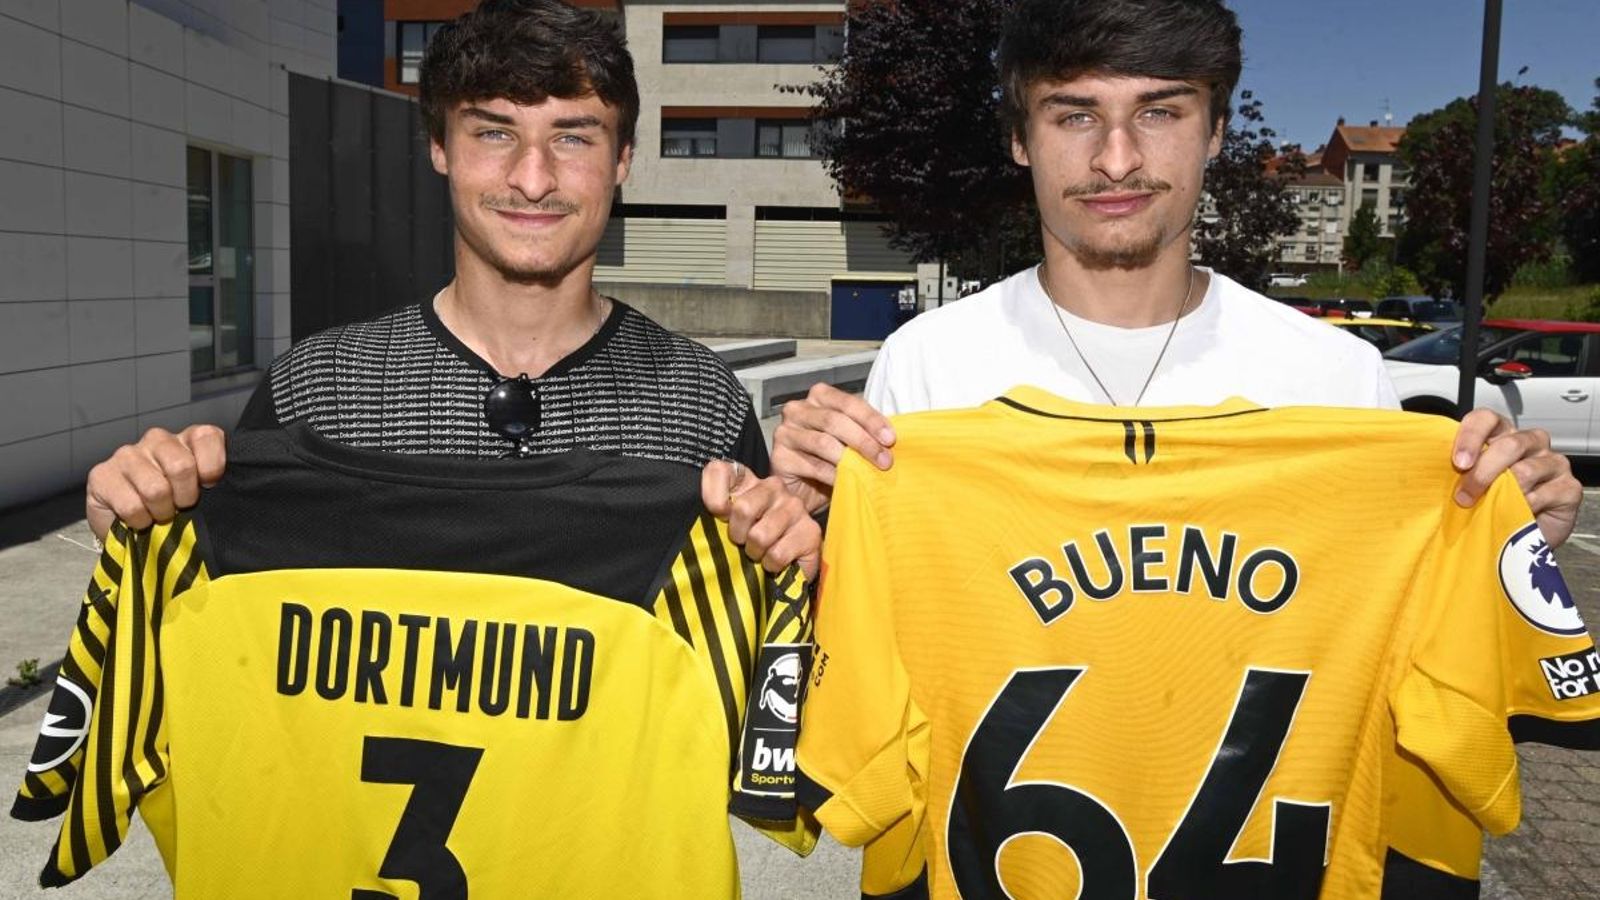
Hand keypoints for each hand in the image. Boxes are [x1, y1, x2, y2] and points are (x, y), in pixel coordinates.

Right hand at [85, 425, 226, 541]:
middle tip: (180, 507)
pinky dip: (140, 521)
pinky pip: (131, 505)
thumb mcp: (204, 494)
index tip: (208, 486)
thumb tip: (230, 491)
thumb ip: (216, 484)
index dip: (212, 468)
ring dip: (161, 512)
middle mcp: (157, 439)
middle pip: (181, 466)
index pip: (207, 436)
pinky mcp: (101, 474)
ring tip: (159, 514)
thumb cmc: (175, 506)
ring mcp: (127, 454)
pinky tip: (139, 518)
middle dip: (186, 497)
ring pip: (156, 489)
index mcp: (188, 438)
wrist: (133, 528)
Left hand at [702, 460, 821, 579]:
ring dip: (755, 553)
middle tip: (744, 542)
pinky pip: (777, 554)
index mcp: (748, 480)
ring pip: (760, 536)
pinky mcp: (811, 531)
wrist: (788, 567)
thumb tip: (717, 508)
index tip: (721, 517)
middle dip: (738, 535)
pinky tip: (774, 562)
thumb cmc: (750, 542)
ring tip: (760, 552)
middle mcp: (774, 486)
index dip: (713, 499)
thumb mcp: (724, 525)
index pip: (718, 471)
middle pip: (743, 508)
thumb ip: (715, 507)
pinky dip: (771, 565)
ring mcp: (795, 507)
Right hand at [771, 383, 895, 513]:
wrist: (805, 489)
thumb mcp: (850, 440)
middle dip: (864, 441)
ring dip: (851, 459)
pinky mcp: (779, 457)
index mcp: (819, 397)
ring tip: (869, 472)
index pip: (847, 402)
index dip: (871, 419)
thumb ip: (865, 432)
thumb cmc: (830, 460)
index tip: (890, 439)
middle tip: (885, 460)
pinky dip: (834, 475)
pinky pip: (812, 466)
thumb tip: (891, 439)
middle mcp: (798, 409)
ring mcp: (785, 432)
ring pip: (823, 442)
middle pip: (834, 421)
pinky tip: (847, 482)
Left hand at [1451, 409, 1580, 548]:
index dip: (1470, 436)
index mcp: (1502, 434)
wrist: (1519, 537)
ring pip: (1525, 471)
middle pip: (1508, 445)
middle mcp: (1530, 443)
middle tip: (1464, 496)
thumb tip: (1426, 470)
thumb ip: (1458, 471)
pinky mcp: (1569, 487)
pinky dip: (1524, 507)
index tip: (1458, 461)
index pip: (1486, 418)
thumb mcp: (1469, 483)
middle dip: (1482, 472)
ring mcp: (1553, 463)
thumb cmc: (1491, 504)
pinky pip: (1543, 494)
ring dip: (1500, 494)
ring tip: (1488, 509)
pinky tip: (1515, 514)